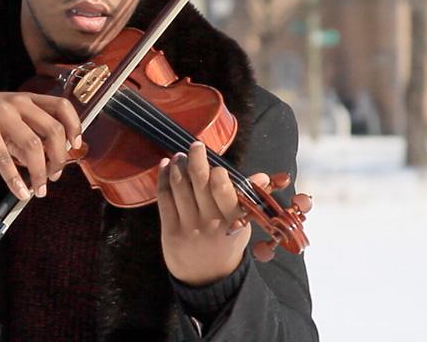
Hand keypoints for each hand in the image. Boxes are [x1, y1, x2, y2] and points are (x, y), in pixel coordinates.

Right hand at [0, 92, 81, 199]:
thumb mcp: (9, 122)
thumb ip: (29, 136)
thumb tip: (51, 161)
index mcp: (27, 99)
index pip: (62, 106)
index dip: (74, 126)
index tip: (76, 147)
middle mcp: (17, 103)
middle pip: (52, 129)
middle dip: (59, 158)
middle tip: (55, 176)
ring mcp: (0, 114)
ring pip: (33, 146)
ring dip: (40, 172)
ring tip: (40, 189)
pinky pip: (5, 159)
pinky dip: (15, 179)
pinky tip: (21, 192)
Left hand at [156, 141, 269, 285]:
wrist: (208, 280)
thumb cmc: (227, 243)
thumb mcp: (244, 223)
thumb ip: (248, 197)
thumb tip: (263, 175)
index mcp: (234, 220)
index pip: (223, 189)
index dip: (215, 171)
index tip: (212, 159)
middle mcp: (211, 223)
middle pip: (199, 182)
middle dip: (195, 158)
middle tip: (194, 146)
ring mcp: (189, 228)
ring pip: (179, 187)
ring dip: (177, 166)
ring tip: (179, 156)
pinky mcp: (170, 232)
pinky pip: (164, 199)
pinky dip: (163, 178)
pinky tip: (165, 167)